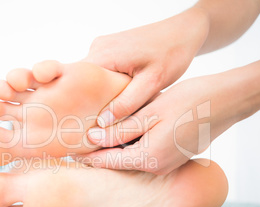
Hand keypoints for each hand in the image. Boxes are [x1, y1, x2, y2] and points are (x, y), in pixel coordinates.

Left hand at [76, 73, 241, 174]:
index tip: (69, 150)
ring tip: (94, 135)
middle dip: (98, 152)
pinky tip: (122, 132)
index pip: (107, 161)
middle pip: (118, 161)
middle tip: (77, 140)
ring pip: (131, 157)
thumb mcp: (150, 113)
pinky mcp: (174, 155)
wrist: (226, 101)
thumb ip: (120, 128)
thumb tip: (93, 138)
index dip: (87, 156)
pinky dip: (130, 144)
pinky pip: (144, 152)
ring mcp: (167, 163)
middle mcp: (157, 167)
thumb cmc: (190, 103)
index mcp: (149, 158)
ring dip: (114, 147)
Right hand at [83, 7, 208, 125]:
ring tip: (110, 109)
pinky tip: (118, 94)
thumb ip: (127, 103)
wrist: (183, 32)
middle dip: (89, 100)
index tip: (87, 121)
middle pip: (81, 80)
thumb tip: (102, 123)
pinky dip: (106, 83)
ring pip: (91, 76)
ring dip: (98, 92)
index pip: (76, 82)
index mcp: (104, 55)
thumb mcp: (151, 82)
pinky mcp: (110, 48)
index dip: (79, 103)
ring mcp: (103, 46)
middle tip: (100, 120)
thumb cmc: (172, 54)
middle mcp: (98, 47)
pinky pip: (100, 69)